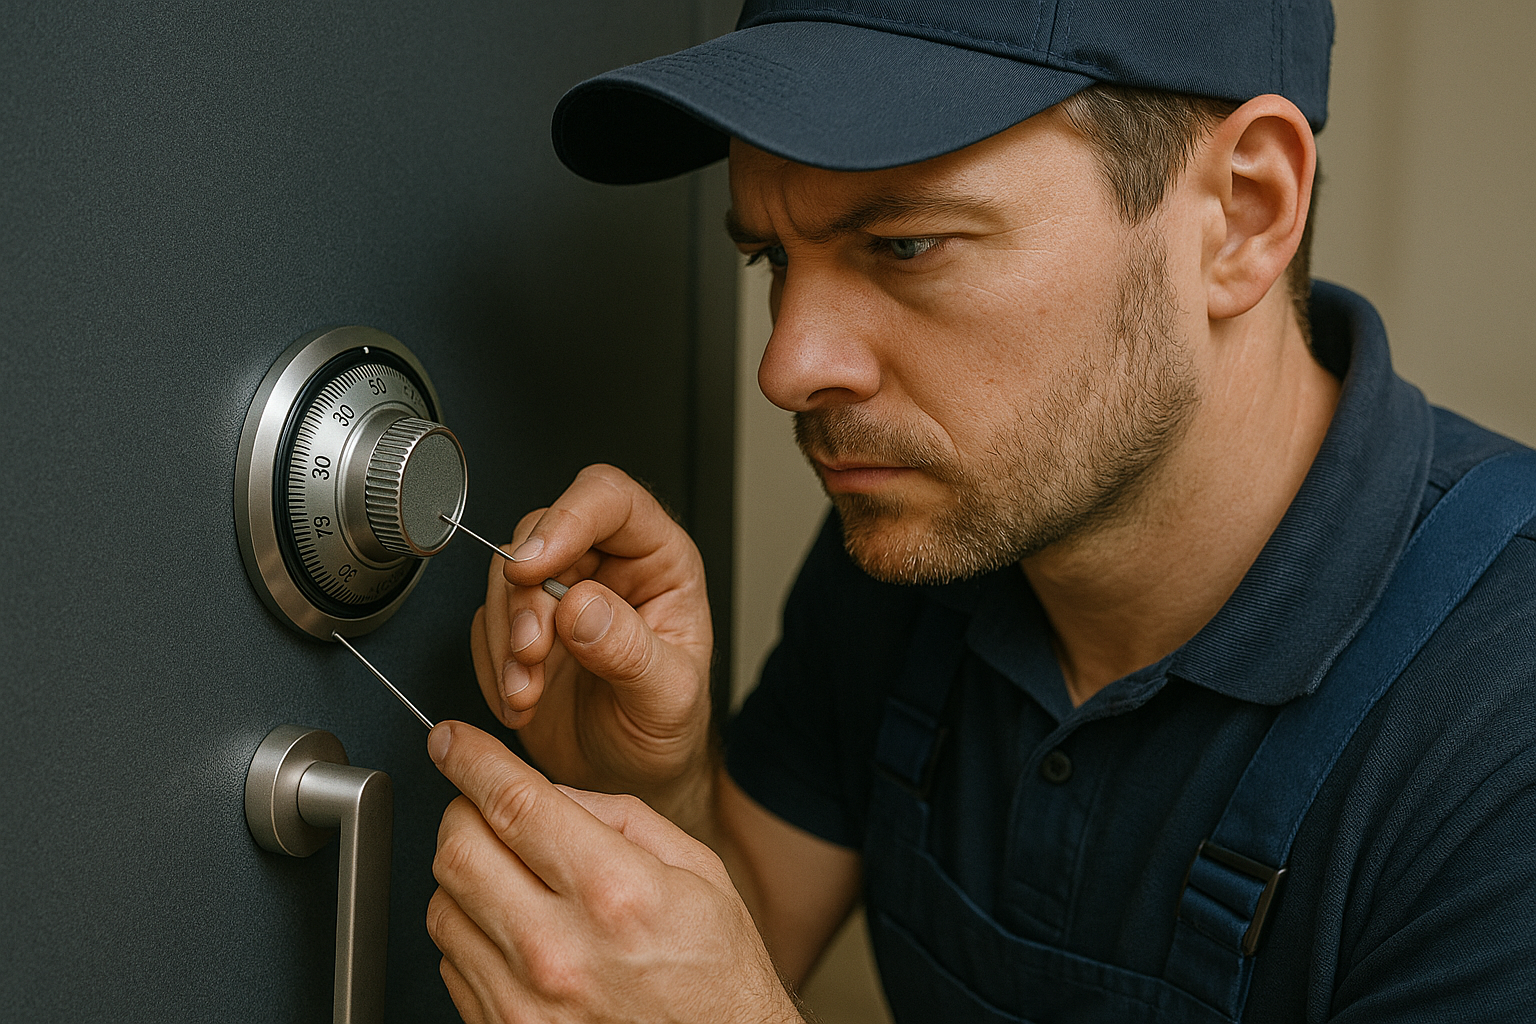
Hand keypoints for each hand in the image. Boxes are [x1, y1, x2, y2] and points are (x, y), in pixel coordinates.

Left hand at [427, 721, 803, 1023]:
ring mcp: (524, 1001)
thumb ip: (619, 817)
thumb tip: (547, 790)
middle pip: (458, 850)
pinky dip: (471, 931)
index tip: (453, 741)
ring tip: (512, 878)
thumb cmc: (716, 977)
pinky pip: (451, 962)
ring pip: (441, 906)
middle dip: (463, 811)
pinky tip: (515, 931)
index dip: (472, 758)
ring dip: (465, 875)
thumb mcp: (697, 872)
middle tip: (486, 808)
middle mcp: (560, 950)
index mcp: (615, 893)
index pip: (514, 804)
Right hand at [470, 464, 713, 805]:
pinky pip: (485, 625)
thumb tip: (583, 608)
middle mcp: (606, 566)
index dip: (567, 518)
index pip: (609, 499)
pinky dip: (493, 666)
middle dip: (525, 600)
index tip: (533, 566)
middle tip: (532, 655)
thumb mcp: (669, 699)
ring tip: (530, 692)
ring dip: (505, 640)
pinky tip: (523, 699)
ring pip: (504, 579)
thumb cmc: (667, 730)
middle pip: (541, 536)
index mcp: (658, 560)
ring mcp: (559, 593)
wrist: (633, 777)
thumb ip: (631, 652)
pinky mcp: (521, 626)